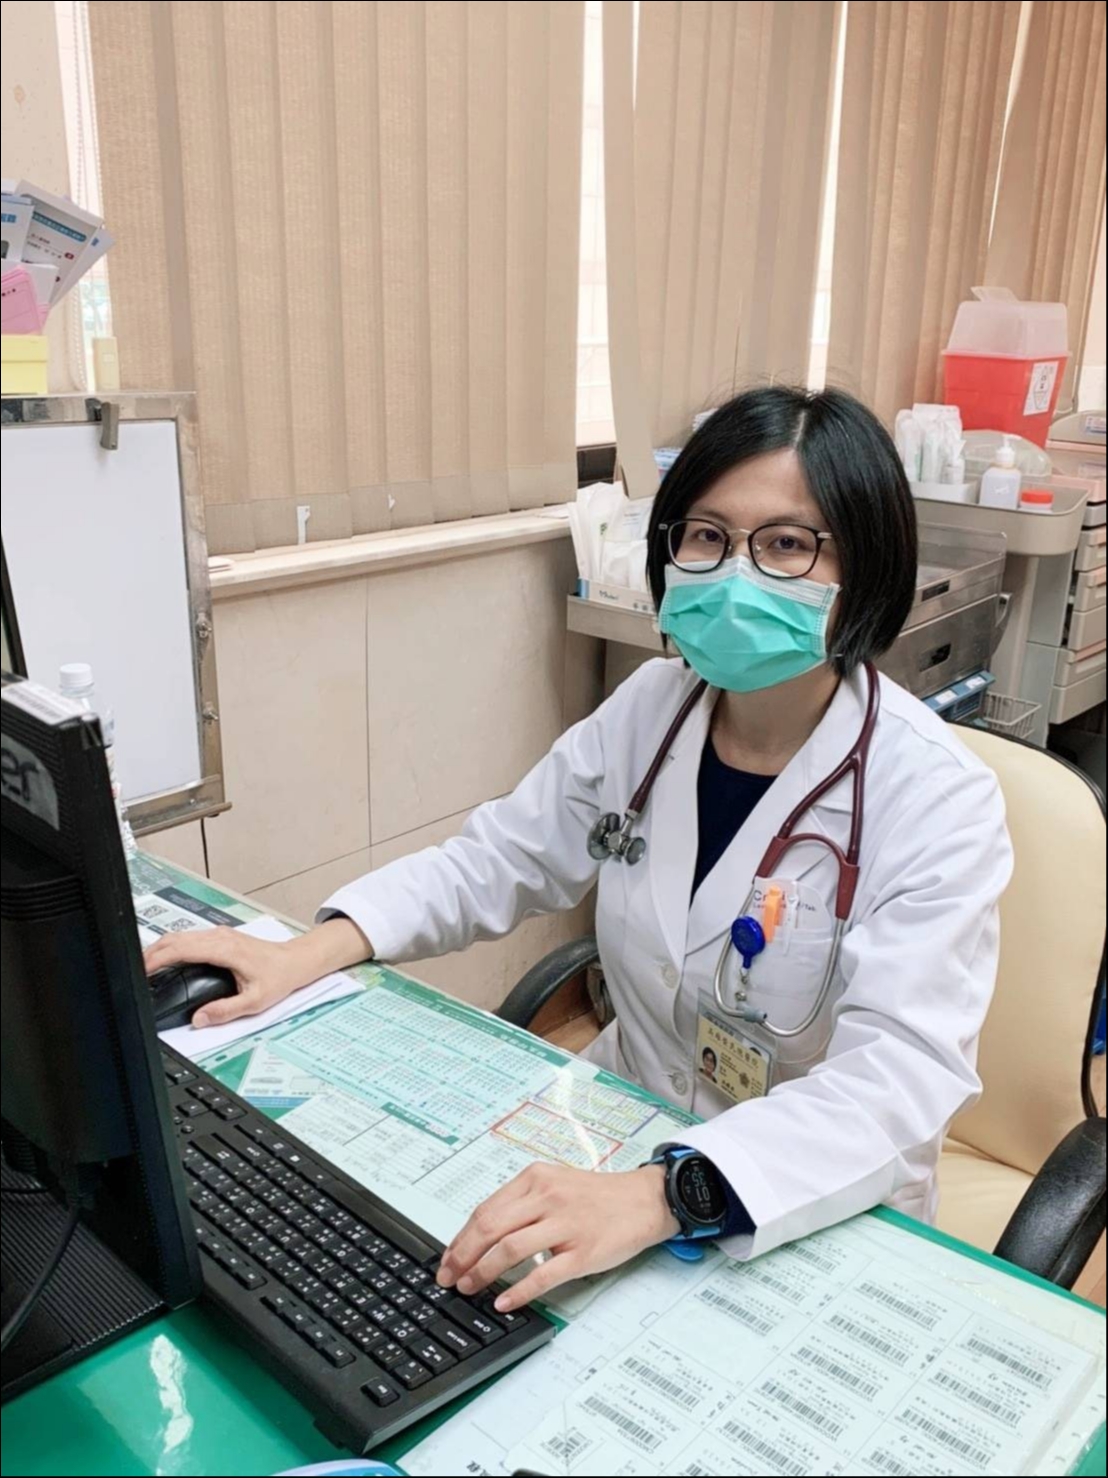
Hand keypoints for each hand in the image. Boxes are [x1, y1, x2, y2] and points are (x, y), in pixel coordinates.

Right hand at [142, 914, 370, 1026]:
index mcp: (224, 949)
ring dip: (159, 949)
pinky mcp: (220, 938)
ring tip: (143, 968)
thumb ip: (225, 1011)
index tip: (141, 972)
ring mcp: (219, 935)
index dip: (157, 959)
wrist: (296, 961)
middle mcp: (219, 937)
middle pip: (174, 939)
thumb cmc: (279, 977)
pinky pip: (189, 938)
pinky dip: (171, 947)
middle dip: (150, 953)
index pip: (181, 949)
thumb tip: (200, 1018)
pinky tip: (165, 960)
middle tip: (133, 972)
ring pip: (180, 936)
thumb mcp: (254, 1001)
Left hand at [436, 1162, 678, 1310]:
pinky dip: (518, 1291)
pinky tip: (504, 1302)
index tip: (447, 1259)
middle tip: (450, 1278)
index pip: (485, 1210)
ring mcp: (565, 1225)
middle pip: (490, 1228)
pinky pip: (542, 1275)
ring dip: (482, 1273)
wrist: (644, 1200)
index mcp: (536, 1179)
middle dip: (462, 1257)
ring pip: (510, 1250)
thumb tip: (482, 1233)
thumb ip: (522, 1203)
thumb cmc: (597, 1196)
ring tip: (470, 1288)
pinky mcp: (583, 1252)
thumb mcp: (555, 1184)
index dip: (460, 1238)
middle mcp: (547, 1197)